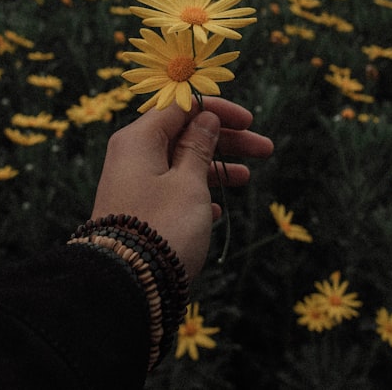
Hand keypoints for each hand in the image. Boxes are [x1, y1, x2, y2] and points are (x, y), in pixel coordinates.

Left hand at [91, 97, 272, 277]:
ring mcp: (134, 184)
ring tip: (246, 178)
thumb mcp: (189, 183)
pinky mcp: (139, 210)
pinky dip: (196, 192)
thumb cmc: (162, 226)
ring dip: (215, 168)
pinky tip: (216, 209)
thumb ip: (198, 147)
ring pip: (181, 163)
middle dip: (225, 140)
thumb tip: (204, 118)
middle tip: (265, 149)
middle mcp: (132, 156)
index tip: (248, 121)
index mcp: (139, 139)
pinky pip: (171, 189)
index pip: (180, 108)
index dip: (216, 111)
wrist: (126, 284)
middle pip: (184, 135)